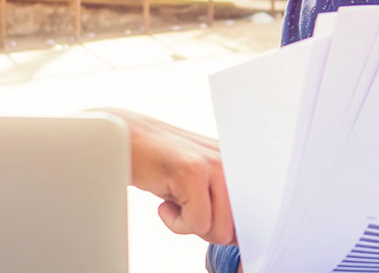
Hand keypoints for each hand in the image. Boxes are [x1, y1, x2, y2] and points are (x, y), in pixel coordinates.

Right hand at [89, 108, 235, 244]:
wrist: (124, 138)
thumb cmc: (158, 166)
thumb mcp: (199, 186)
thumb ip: (222, 206)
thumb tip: (238, 240)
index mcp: (238, 164)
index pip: (254, 214)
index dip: (232, 233)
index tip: (209, 227)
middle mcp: (232, 161)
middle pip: (235, 230)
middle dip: (205, 229)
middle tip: (184, 207)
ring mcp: (215, 164)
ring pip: (218, 230)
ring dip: (189, 225)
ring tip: (175, 200)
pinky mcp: (194, 171)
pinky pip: (196, 223)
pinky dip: (174, 222)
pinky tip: (164, 199)